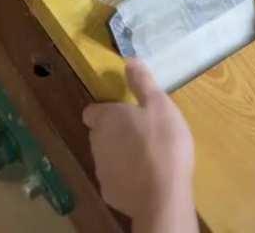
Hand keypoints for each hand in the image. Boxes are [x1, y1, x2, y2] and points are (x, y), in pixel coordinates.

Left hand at [83, 59, 197, 232]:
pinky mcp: (109, 192)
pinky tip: (147, 176)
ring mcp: (101, 169)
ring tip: (149, 154)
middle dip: (116, 131)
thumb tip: (129, 60)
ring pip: (107, 155)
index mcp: (107, 118)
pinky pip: (116, 177)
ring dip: (121, 152)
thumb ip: (142, 82)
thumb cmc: (163, 142)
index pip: (92, 111)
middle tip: (144, 131)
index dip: (106, 110)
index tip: (126, 112)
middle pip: (100, 132)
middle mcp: (97, 142)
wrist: (162, 195)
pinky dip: (127, 175)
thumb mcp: (160, 104)